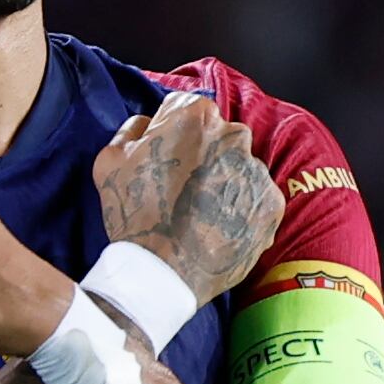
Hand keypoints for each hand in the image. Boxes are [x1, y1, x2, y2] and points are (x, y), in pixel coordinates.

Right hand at [92, 92, 283, 302]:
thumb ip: (132, 129)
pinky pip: (256, 199)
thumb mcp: (110, 160)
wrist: (165, 273)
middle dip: (202, 156)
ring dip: (223, 184)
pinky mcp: (272, 205)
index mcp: (196, 116)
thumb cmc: (135, 214)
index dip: (171, 134)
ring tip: (199, 215)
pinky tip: (217, 228)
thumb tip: (148, 124)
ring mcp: (257, 171)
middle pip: (217, 137)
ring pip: (239, 169)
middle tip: (181, 190)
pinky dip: (241, 211)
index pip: (185, 110)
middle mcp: (235, 135)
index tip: (165, 158)